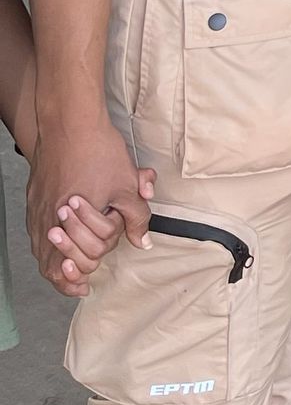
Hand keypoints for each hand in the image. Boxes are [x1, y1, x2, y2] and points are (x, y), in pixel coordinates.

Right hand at [29, 117, 153, 298]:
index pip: (75, 262)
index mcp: (71, 221)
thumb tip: (142, 241)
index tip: (88, 283)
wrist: (70, 122)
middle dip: (69, 270)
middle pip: (52, 263)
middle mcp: (48, 220)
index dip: (85, 272)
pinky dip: (45, 243)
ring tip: (68, 268)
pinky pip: (35, 231)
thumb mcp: (127, 185)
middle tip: (81, 276)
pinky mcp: (33, 198)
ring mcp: (37, 209)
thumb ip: (136, 217)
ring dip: (56, 261)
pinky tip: (56, 241)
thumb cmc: (98, 152)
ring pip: (40, 250)